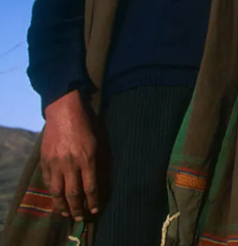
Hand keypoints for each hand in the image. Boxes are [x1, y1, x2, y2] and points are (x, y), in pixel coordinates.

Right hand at [41, 90, 97, 220]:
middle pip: (73, 194)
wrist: (65, 110)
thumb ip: (101, 162)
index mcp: (88, 158)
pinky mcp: (45, 160)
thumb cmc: (88, 124)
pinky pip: (48, 181)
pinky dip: (52, 192)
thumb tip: (103, 181)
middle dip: (78, 209)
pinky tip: (56, 198)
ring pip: (57, 191)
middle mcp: (71, 163)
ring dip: (62, 206)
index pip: (91, 187)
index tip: (95, 210)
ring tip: (66, 213)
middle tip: (81, 218)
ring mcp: (56, 162)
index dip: (93, 202)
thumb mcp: (101, 141)